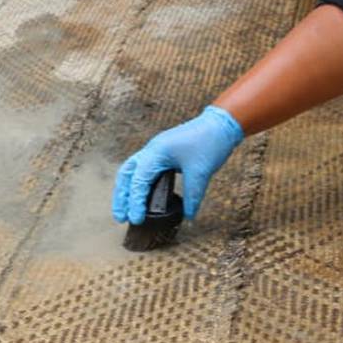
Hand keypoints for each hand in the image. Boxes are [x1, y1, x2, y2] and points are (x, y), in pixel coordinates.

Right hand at [113, 106, 243, 225]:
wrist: (222, 123)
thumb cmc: (210, 141)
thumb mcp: (201, 172)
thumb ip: (192, 196)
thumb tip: (188, 215)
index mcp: (156, 152)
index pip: (139, 181)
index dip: (135, 202)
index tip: (135, 220)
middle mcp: (152, 150)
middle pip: (127, 174)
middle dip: (121, 196)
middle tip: (120, 218)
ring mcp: (156, 150)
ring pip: (133, 171)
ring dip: (127, 190)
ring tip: (126, 210)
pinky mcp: (164, 153)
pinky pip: (144, 169)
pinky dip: (139, 183)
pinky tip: (143, 196)